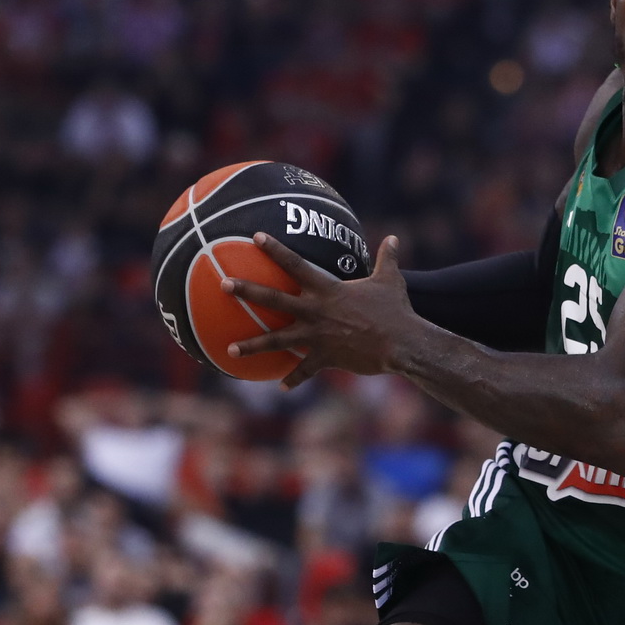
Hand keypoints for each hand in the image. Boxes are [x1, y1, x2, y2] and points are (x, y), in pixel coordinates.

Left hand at [222, 234, 413, 388]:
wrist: (401, 343)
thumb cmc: (396, 309)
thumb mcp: (391, 280)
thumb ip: (388, 257)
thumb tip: (393, 237)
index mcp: (328, 290)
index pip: (296, 264)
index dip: (275, 249)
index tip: (255, 237)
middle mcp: (315, 311)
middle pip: (273, 299)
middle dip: (246, 290)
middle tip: (223, 284)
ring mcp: (317, 336)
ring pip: (277, 340)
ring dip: (252, 345)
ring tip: (230, 349)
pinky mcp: (324, 358)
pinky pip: (304, 370)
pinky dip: (293, 379)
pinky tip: (281, 387)